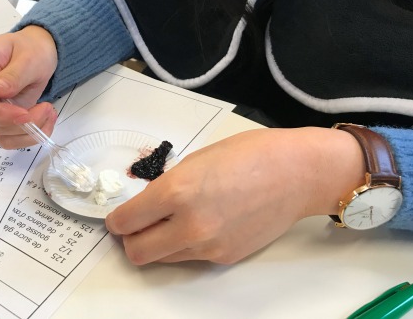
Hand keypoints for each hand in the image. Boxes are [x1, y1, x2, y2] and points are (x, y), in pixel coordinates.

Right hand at [0, 25, 58, 148]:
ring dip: (28, 131)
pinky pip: (9, 137)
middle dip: (18, 123)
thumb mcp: (29, 55)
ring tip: (49, 111)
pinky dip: (29, 136)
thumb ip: (14, 73)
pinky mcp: (1, 118)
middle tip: (47, 109)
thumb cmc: (32, 48)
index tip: (23, 113)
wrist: (38, 52)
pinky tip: (46, 120)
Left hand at [105, 127, 364, 264]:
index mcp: (176, 192)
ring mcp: (208, 247)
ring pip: (163, 259)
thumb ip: (167, 186)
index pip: (125, 222)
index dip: (116, 220)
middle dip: (130, 240)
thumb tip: (146, 205)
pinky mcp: (225, 258)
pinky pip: (190, 258)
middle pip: (137, 253)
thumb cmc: (249, 154)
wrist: (297, 172)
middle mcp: (189, 225)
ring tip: (173, 221)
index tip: (118, 216)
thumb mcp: (195, 160)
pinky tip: (202, 223)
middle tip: (137, 225)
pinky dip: (186, 246)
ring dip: (158, 244)